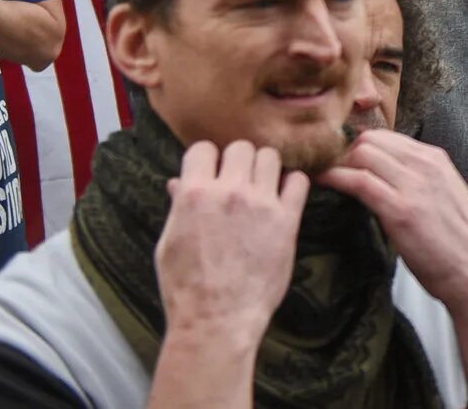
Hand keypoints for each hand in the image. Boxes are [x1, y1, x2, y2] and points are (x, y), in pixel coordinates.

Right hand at [157, 141, 308, 348]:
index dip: (207, 159)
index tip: (211, 171)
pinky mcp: (286, 221)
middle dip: (237, 161)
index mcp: (194, 195)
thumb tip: (179, 183)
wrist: (217, 319)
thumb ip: (178, 208)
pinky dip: (292, 184)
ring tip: (261, 188)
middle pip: (241, 148)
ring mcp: (260, 204)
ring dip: (265, 169)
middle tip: (238, 180)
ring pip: (270, 157)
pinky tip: (283, 198)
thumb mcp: (169, 245)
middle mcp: (228, 192)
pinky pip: (298, 182)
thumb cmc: (186, 288)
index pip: (203, 149)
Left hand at [316, 131, 467, 306]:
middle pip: (370, 140)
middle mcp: (425, 164)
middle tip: (328, 171)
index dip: (359, 146)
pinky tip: (321, 182)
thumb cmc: (458, 242)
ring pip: (362, 153)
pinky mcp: (400, 210)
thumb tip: (387, 176)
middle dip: (344, 152)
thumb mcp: (443, 195)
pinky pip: (359, 181)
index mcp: (435, 159)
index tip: (341, 161)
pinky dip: (335, 178)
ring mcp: (413, 185)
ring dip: (336, 163)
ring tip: (321, 176)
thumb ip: (418, 179)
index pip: (386, 136)